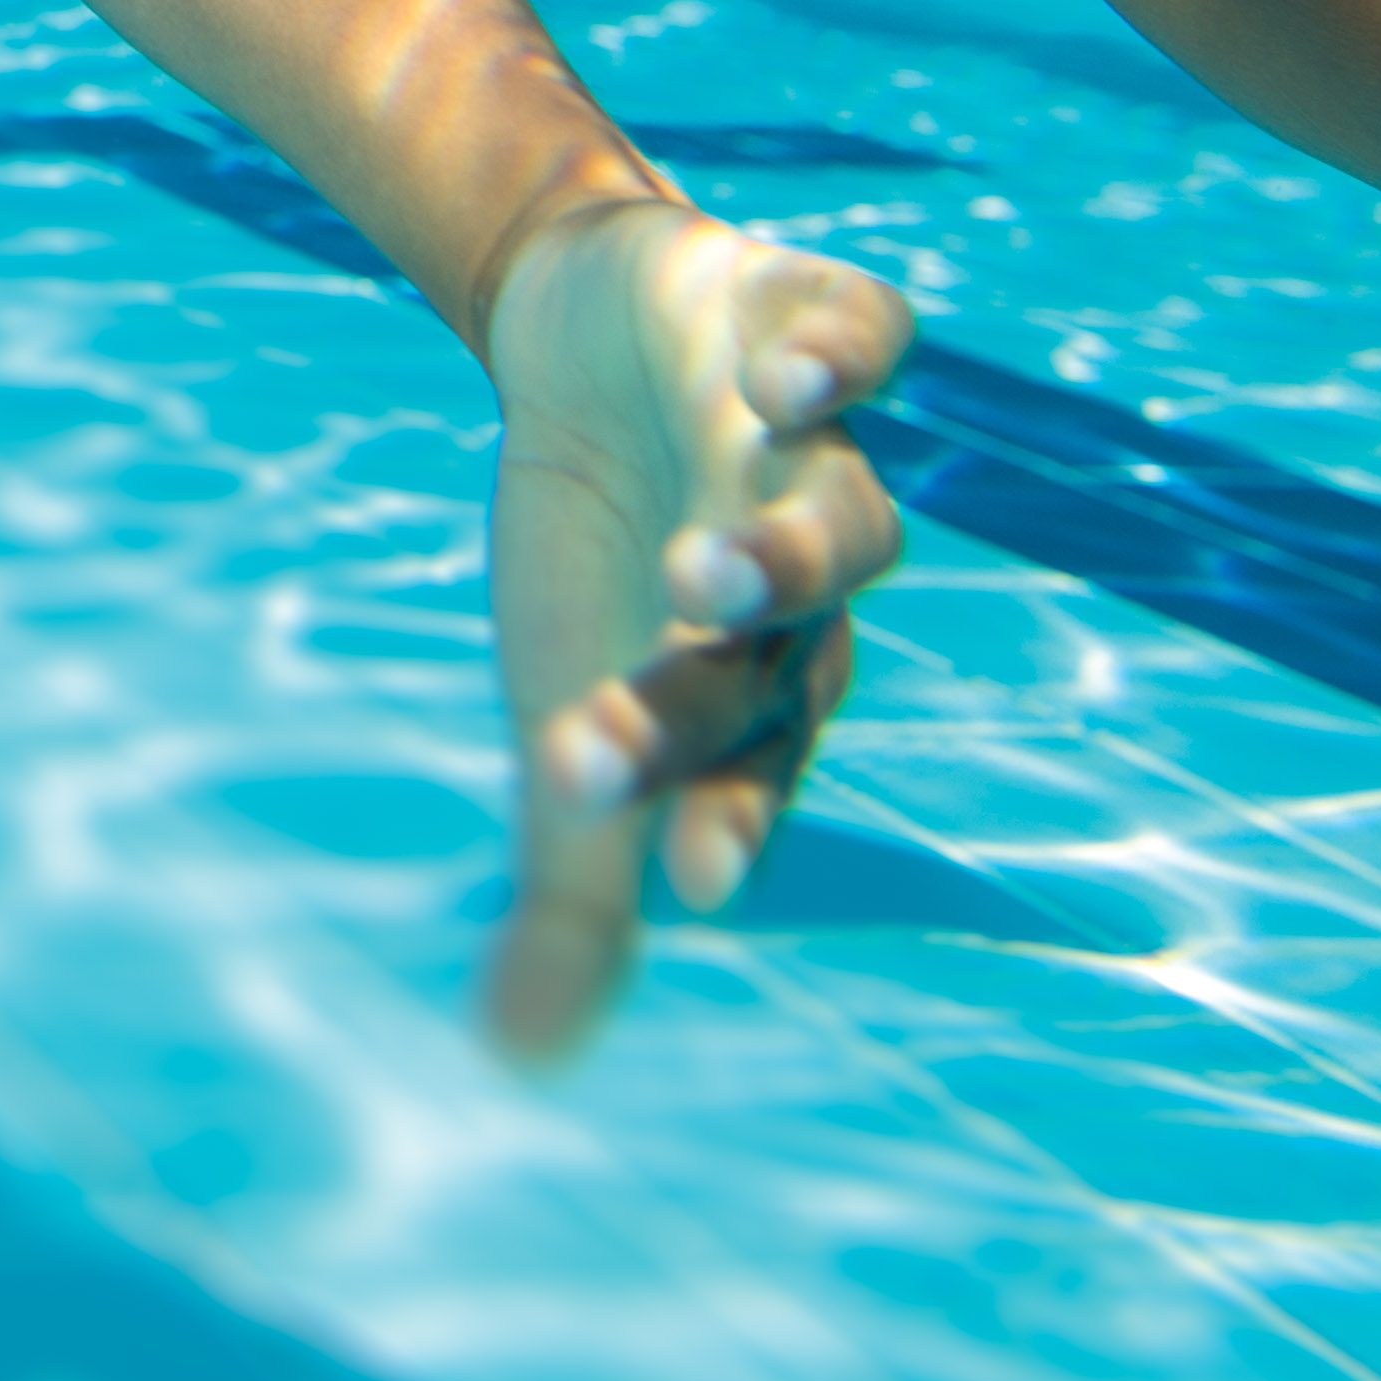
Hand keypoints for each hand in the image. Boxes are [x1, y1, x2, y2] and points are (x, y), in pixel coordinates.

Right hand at [471, 197, 914, 1059]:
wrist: (594, 343)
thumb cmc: (601, 553)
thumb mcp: (568, 716)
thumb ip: (570, 879)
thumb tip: (517, 1058)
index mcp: (762, 687)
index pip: (750, 770)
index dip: (727, 818)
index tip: (695, 887)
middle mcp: (811, 581)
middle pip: (795, 650)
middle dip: (725, 683)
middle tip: (656, 703)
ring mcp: (817, 454)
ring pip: (849, 518)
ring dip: (790, 549)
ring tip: (703, 570)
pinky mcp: (810, 322)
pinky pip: (864, 338)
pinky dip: (841, 357)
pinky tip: (785, 383)